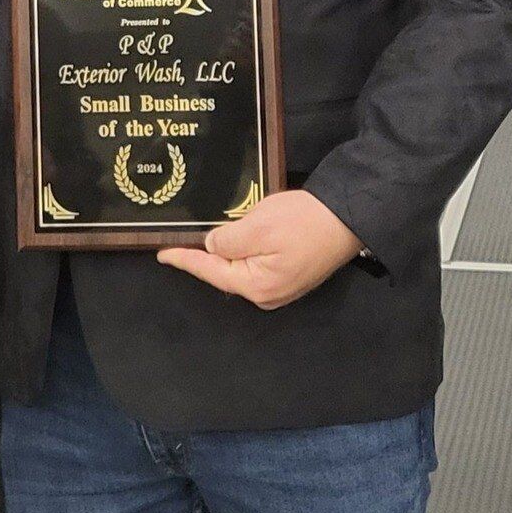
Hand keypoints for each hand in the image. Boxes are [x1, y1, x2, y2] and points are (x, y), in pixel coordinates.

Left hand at [157, 189, 362, 309]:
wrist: (350, 217)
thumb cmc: (305, 221)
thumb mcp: (258, 225)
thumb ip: (228, 240)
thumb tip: (212, 247)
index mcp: (257, 286)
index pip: (210, 272)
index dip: (184, 260)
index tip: (161, 254)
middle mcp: (268, 295)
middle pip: (225, 274)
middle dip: (205, 258)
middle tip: (180, 240)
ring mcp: (282, 288)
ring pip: (241, 269)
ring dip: (226, 254)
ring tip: (205, 238)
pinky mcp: (292, 276)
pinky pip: (257, 266)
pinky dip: (244, 252)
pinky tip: (236, 240)